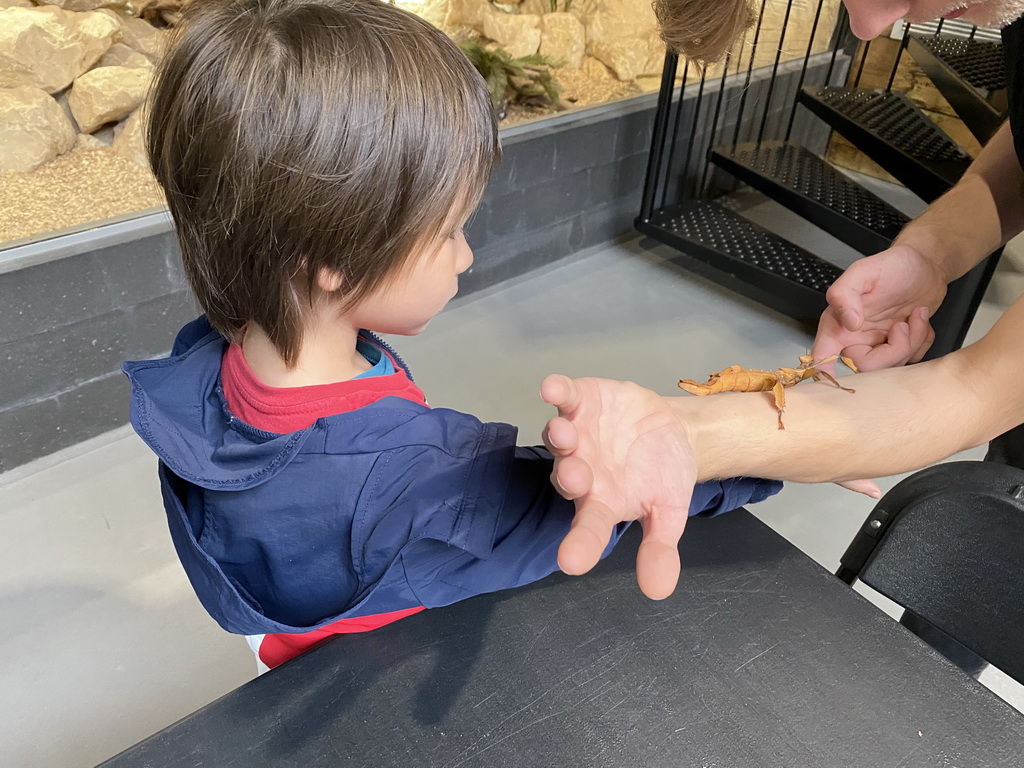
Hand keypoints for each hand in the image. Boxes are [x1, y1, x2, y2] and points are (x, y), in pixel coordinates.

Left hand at [540, 375, 696, 599]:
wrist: (671, 433)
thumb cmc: (662, 476)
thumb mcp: (668, 513)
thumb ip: (659, 547)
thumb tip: (658, 591)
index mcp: (600, 504)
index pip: (588, 529)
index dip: (580, 544)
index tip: (572, 562)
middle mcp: (580, 471)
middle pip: (568, 479)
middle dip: (570, 478)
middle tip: (575, 479)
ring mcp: (577, 435)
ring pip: (560, 438)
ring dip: (559, 436)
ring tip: (564, 433)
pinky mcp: (581, 402)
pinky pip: (564, 398)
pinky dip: (558, 391)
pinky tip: (552, 387)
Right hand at [811, 244, 944, 371]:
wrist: (925, 265)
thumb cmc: (892, 266)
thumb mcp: (864, 271)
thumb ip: (845, 294)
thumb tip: (849, 323)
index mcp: (839, 325)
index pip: (822, 357)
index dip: (824, 373)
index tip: (833, 379)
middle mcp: (856, 339)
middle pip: (866, 368)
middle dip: (892, 350)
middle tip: (902, 325)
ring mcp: (879, 346)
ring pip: (892, 366)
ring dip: (912, 341)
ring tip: (915, 316)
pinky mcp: (900, 347)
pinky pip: (912, 360)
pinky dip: (923, 341)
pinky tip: (920, 321)